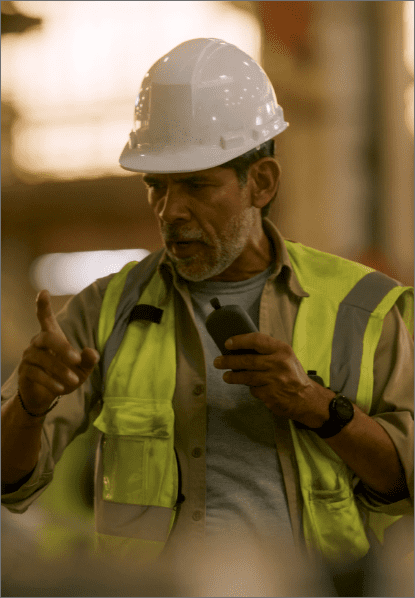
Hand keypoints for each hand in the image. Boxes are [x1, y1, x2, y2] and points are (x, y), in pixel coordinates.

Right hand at [17, 290, 99, 414]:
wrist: (46, 397)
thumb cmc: (65, 376)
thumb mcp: (82, 369)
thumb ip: (89, 360)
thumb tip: (92, 352)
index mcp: (52, 337)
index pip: (45, 319)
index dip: (43, 306)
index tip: (44, 292)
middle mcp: (37, 344)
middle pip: (47, 337)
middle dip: (62, 347)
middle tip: (77, 359)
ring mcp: (28, 357)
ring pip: (42, 358)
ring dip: (60, 369)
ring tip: (74, 380)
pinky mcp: (24, 372)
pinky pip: (36, 374)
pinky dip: (50, 381)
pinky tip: (61, 388)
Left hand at [213, 333, 333, 427]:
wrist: (307, 399)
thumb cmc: (292, 374)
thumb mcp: (285, 357)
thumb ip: (267, 351)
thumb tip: (239, 348)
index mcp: (282, 350)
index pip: (257, 340)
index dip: (240, 340)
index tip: (228, 343)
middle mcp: (279, 363)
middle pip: (247, 360)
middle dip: (229, 361)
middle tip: (217, 362)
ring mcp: (275, 381)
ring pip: (246, 377)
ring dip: (233, 377)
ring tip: (225, 377)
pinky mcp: (271, 395)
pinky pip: (254, 390)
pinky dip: (251, 389)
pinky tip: (253, 388)